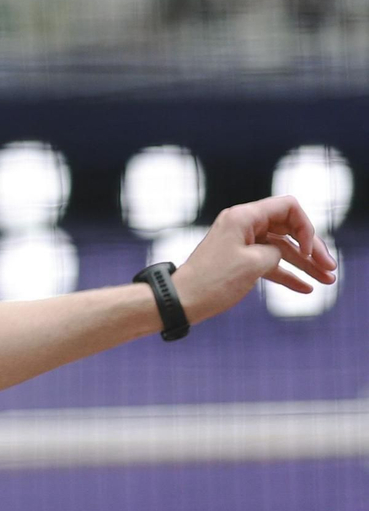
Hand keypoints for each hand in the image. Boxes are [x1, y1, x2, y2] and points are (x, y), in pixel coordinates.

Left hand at [173, 195, 336, 323]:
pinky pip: (269, 264)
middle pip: (288, 230)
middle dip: (311, 249)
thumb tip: (280, 252)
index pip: (288, 207)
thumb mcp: (254, 264)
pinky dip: (286, 275)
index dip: (305, 227)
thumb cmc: (212, 282)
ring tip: (328, 281)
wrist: (180, 302)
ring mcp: (241, 244)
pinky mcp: (238, 262)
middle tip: (331, 269)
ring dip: (304, 265)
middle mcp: (243, 226)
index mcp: (244, 217)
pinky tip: (306, 288)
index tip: (308, 251)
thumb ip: (277, 252)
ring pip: (281, 250)